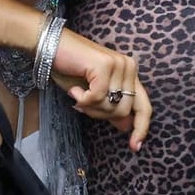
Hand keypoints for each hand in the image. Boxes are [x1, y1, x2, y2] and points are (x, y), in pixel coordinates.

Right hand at [52, 28, 151, 149]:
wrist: (51, 46)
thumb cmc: (70, 70)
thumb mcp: (93, 94)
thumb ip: (112, 108)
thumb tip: (128, 127)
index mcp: (130, 73)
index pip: (144, 106)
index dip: (141, 128)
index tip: (135, 147)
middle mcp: (129, 66)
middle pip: (124, 111)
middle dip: (100, 114)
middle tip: (83, 104)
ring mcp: (119, 64)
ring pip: (111, 107)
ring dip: (90, 107)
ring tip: (78, 93)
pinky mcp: (105, 65)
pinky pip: (97, 98)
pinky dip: (82, 99)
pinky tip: (74, 89)